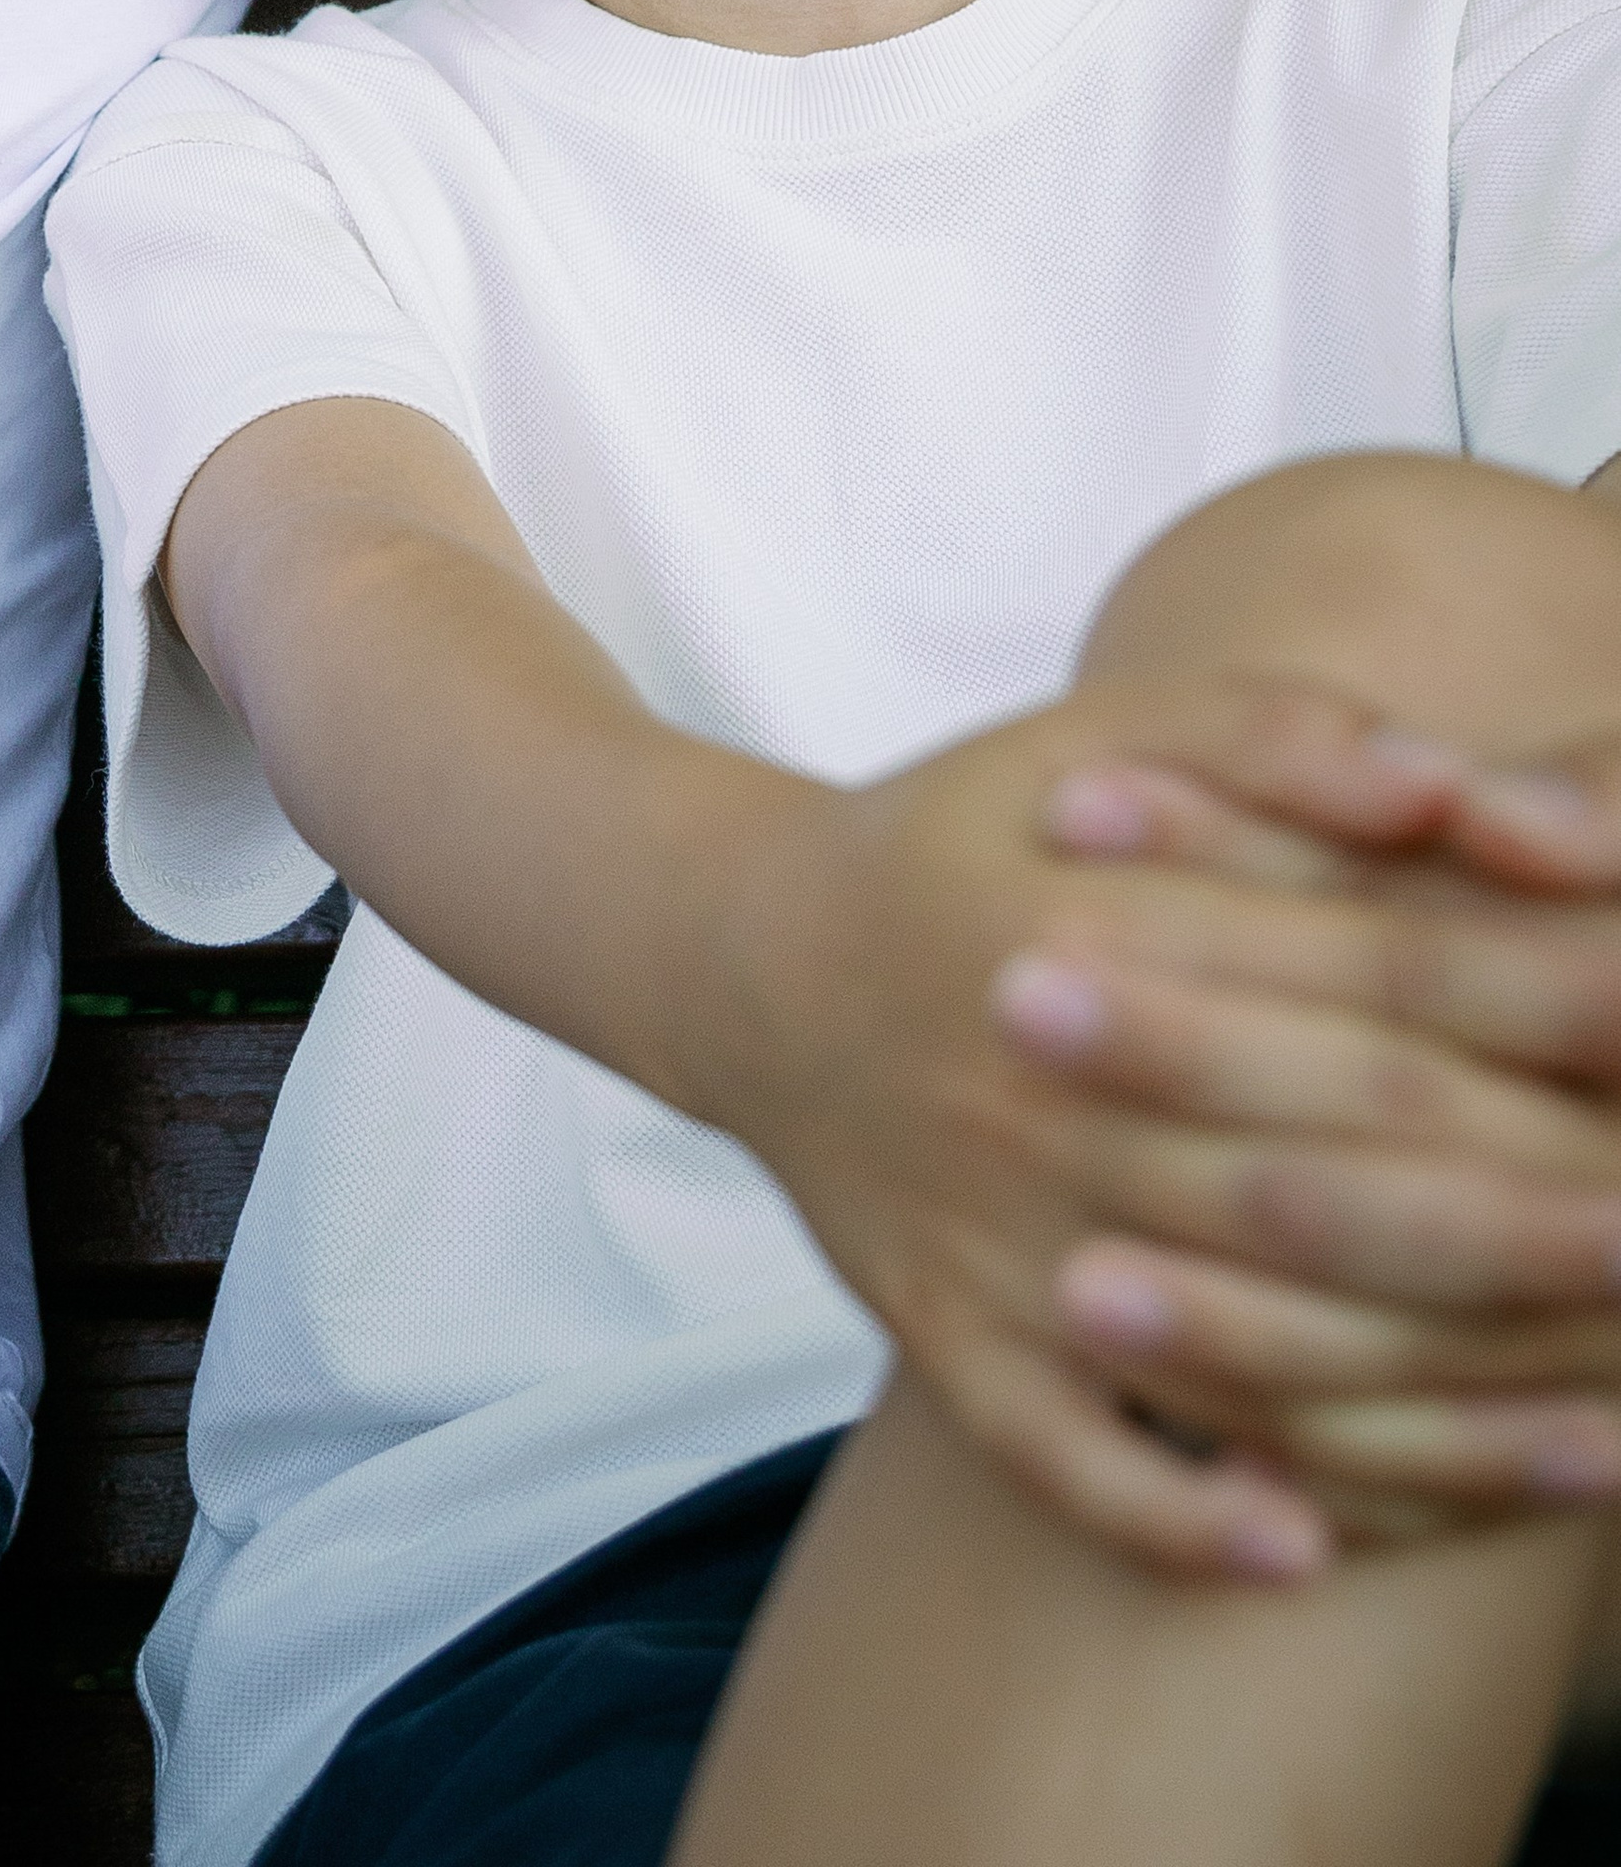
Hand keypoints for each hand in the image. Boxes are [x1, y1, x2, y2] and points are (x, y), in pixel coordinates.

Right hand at [1013, 715, 1620, 1527]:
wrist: (746, 958)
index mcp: (1100, 913)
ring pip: (1229, 1348)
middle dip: (1532, 1236)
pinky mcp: (938, 1330)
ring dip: (1425, 1417)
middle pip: (1327, 1178)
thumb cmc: (970, 833)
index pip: (1360, 983)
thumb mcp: (1106, 730)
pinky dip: (1179, 1514)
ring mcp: (990, 1226)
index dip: (1538, 1027)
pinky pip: (1065, 1454)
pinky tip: (1311, 1551)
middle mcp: (1046, 1081)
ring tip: (1599, 1449)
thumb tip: (1452, 786)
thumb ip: (1280, 735)